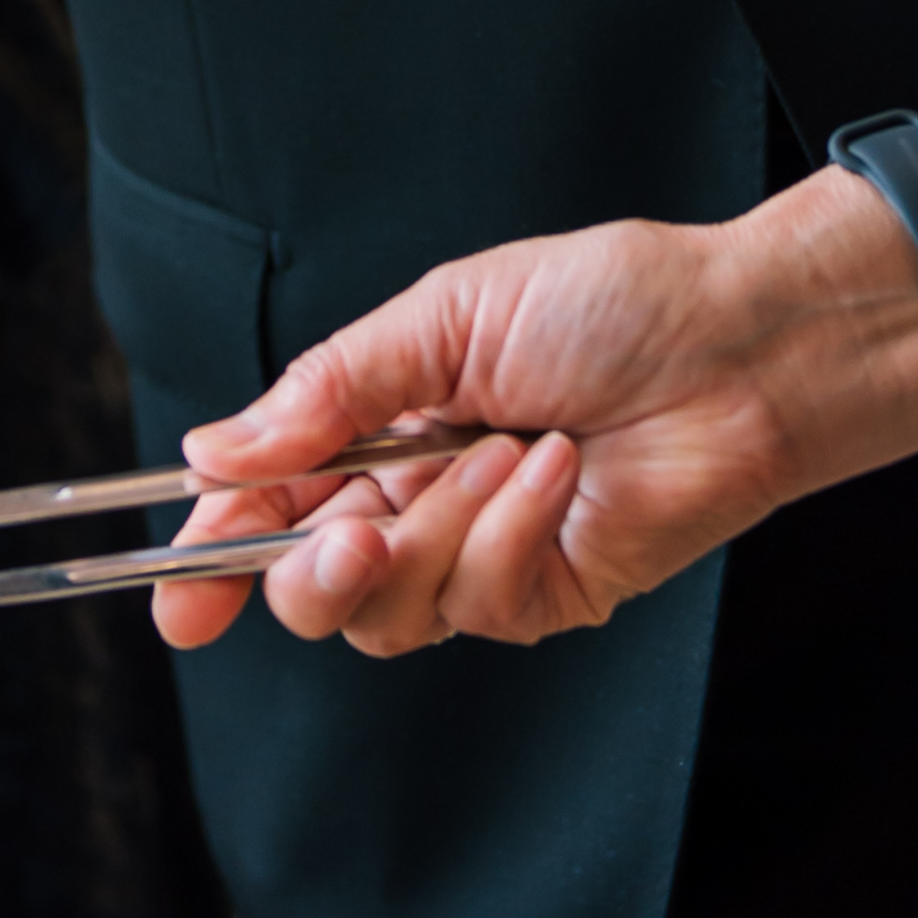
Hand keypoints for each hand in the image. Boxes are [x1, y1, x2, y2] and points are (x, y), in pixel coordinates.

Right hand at [156, 174, 917, 655]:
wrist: (740, 342)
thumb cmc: (611, 305)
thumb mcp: (445, 317)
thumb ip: (327, 391)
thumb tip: (214, 449)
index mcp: (377, 430)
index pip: (265, 510)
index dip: (211, 556)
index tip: (178, 591)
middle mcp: (417, 504)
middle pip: (311, 590)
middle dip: (311, 572)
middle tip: (350, 528)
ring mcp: (483, 560)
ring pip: (390, 612)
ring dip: (438, 530)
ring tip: (503, 448)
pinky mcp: (549, 596)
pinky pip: (484, 601)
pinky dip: (511, 529)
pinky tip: (557, 467)